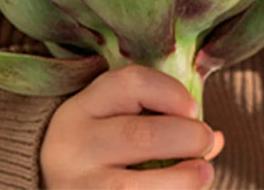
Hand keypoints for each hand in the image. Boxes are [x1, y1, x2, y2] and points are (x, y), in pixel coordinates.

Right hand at [40, 64, 223, 188]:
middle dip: (184, 138)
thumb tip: (216, 140)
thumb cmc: (99, 144)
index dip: (171, 92)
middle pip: (138, 136)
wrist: (46, 180)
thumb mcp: (117, 118)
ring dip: (180, 181)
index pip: (130, 84)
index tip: (194, 108)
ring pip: (130, 187)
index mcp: (83, 107)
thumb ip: (163, 118)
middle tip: (205, 140)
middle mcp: (73, 146)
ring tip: (204, 173)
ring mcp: (76, 187)